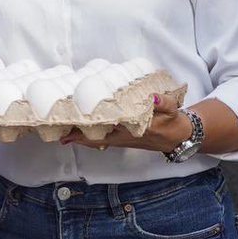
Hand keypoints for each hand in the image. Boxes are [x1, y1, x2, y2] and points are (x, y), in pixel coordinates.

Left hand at [60, 94, 191, 152]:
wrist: (180, 137)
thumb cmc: (173, 123)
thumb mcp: (172, 112)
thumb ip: (164, 104)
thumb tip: (153, 98)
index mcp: (133, 131)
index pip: (106, 132)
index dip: (88, 132)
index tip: (71, 129)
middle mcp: (123, 137)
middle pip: (94, 139)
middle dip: (76, 136)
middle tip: (57, 130)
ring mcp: (121, 140)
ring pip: (96, 140)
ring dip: (80, 137)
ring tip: (62, 130)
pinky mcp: (122, 139)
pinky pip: (102, 139)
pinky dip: (89, 136)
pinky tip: (80, 130)